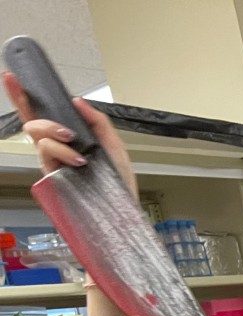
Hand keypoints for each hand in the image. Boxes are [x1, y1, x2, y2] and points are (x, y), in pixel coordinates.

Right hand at [2, 72, 137, 197]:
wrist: (124, 203)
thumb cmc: (119, 177)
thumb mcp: (113, 143)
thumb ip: (97, 120)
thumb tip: (78, 101)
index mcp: (67, 137)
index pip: (40, 114)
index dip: (22, 96)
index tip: (10, 78)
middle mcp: (56, 148)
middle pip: (32, 124)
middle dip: (44, 121)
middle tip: (67, 131)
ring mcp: (52, 162)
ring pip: (38, 138)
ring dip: (55, 137)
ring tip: (77, 149)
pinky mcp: (51, 175)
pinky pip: (46, 155)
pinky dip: (61, 152)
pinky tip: (77, 160)